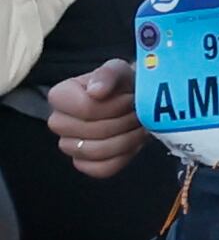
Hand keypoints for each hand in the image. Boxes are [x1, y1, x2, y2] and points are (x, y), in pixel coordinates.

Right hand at [46, 61, 138, 179]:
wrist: (135, 100)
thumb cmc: (122, 84)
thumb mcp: (119, 70)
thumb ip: (108, 75)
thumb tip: (96, 91)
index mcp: (60, 96)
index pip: (86, 108)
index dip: (115, 105)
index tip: (129, 98)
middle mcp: (59, 122)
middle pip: (92, 131)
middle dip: (123, 121)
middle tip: (138, 112)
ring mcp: (69, 145)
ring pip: (97, 151)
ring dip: (127, 139)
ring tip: (138, 125)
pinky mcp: (83, 163)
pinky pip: (102, 169)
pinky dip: (123, 156)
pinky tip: (131, 143)